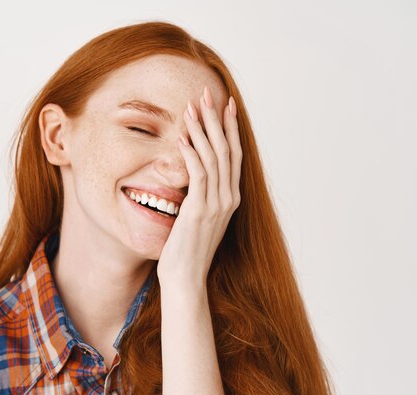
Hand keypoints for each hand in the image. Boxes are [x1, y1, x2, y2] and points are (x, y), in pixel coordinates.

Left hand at [156, 85, 241, 293]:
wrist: (186, 278)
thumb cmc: (189, 251)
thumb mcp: (201, 219)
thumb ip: (203, 197)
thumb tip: (196, 177)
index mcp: (231, 198)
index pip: (233, 155)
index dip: (231, 128)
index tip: (226, 105)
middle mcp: (228, 198)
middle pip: (226, 150)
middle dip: (217, 120)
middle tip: (208, 94)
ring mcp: (216, 204)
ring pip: (213, 157)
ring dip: (202, 130)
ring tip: (193, 107)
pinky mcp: (200, 210)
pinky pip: (197, 174)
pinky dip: (191, 152)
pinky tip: (182, 136)